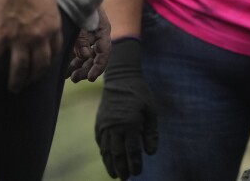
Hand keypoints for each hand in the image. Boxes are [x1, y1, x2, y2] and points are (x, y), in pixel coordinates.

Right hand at [0, 0, 62, 92]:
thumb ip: (47, 13)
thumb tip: (45, 18)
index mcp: (52, 26)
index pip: (55, 51)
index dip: (49, 62)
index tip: (44, 68)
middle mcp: (39, 36)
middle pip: (39, 64)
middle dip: (34, 77)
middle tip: (28, 85)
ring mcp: (19, 38)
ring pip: (20, 68)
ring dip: (16, 81)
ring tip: (13, 89)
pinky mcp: (0, 36)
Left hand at [68, 7, 111, 81]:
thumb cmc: (78, 1)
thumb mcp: (80, 19)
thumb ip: (82, 37)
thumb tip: (84, 56)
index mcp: (102, 29)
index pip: (104, 52)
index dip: (98, 67)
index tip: (89, 78)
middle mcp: (98, 33)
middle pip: (95, 57)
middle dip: (86, 69)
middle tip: (73, 78)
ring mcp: (89, 34)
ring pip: (87, 55)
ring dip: (79, 66)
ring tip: (67, 76)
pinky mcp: (81, 33)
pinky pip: (79, 50)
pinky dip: (73, 59)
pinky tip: (65, 67)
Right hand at [95, 38, 158, 178]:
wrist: (120, 79)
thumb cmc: (140, 94)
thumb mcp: (151, 110)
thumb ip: (151, 132)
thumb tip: (150, 153)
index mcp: (130, 123)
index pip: (132, 150)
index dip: (135, 163)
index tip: (138, 173)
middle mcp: (115, 126)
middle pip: (117, 153)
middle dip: (122, 168)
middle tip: (126, 179)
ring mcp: (104, 125)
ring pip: (106, 150)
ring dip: (110, 164)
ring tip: (115, 175)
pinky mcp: (98, 123)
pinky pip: (100, 143)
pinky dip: (104, 153)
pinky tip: (108, 160)